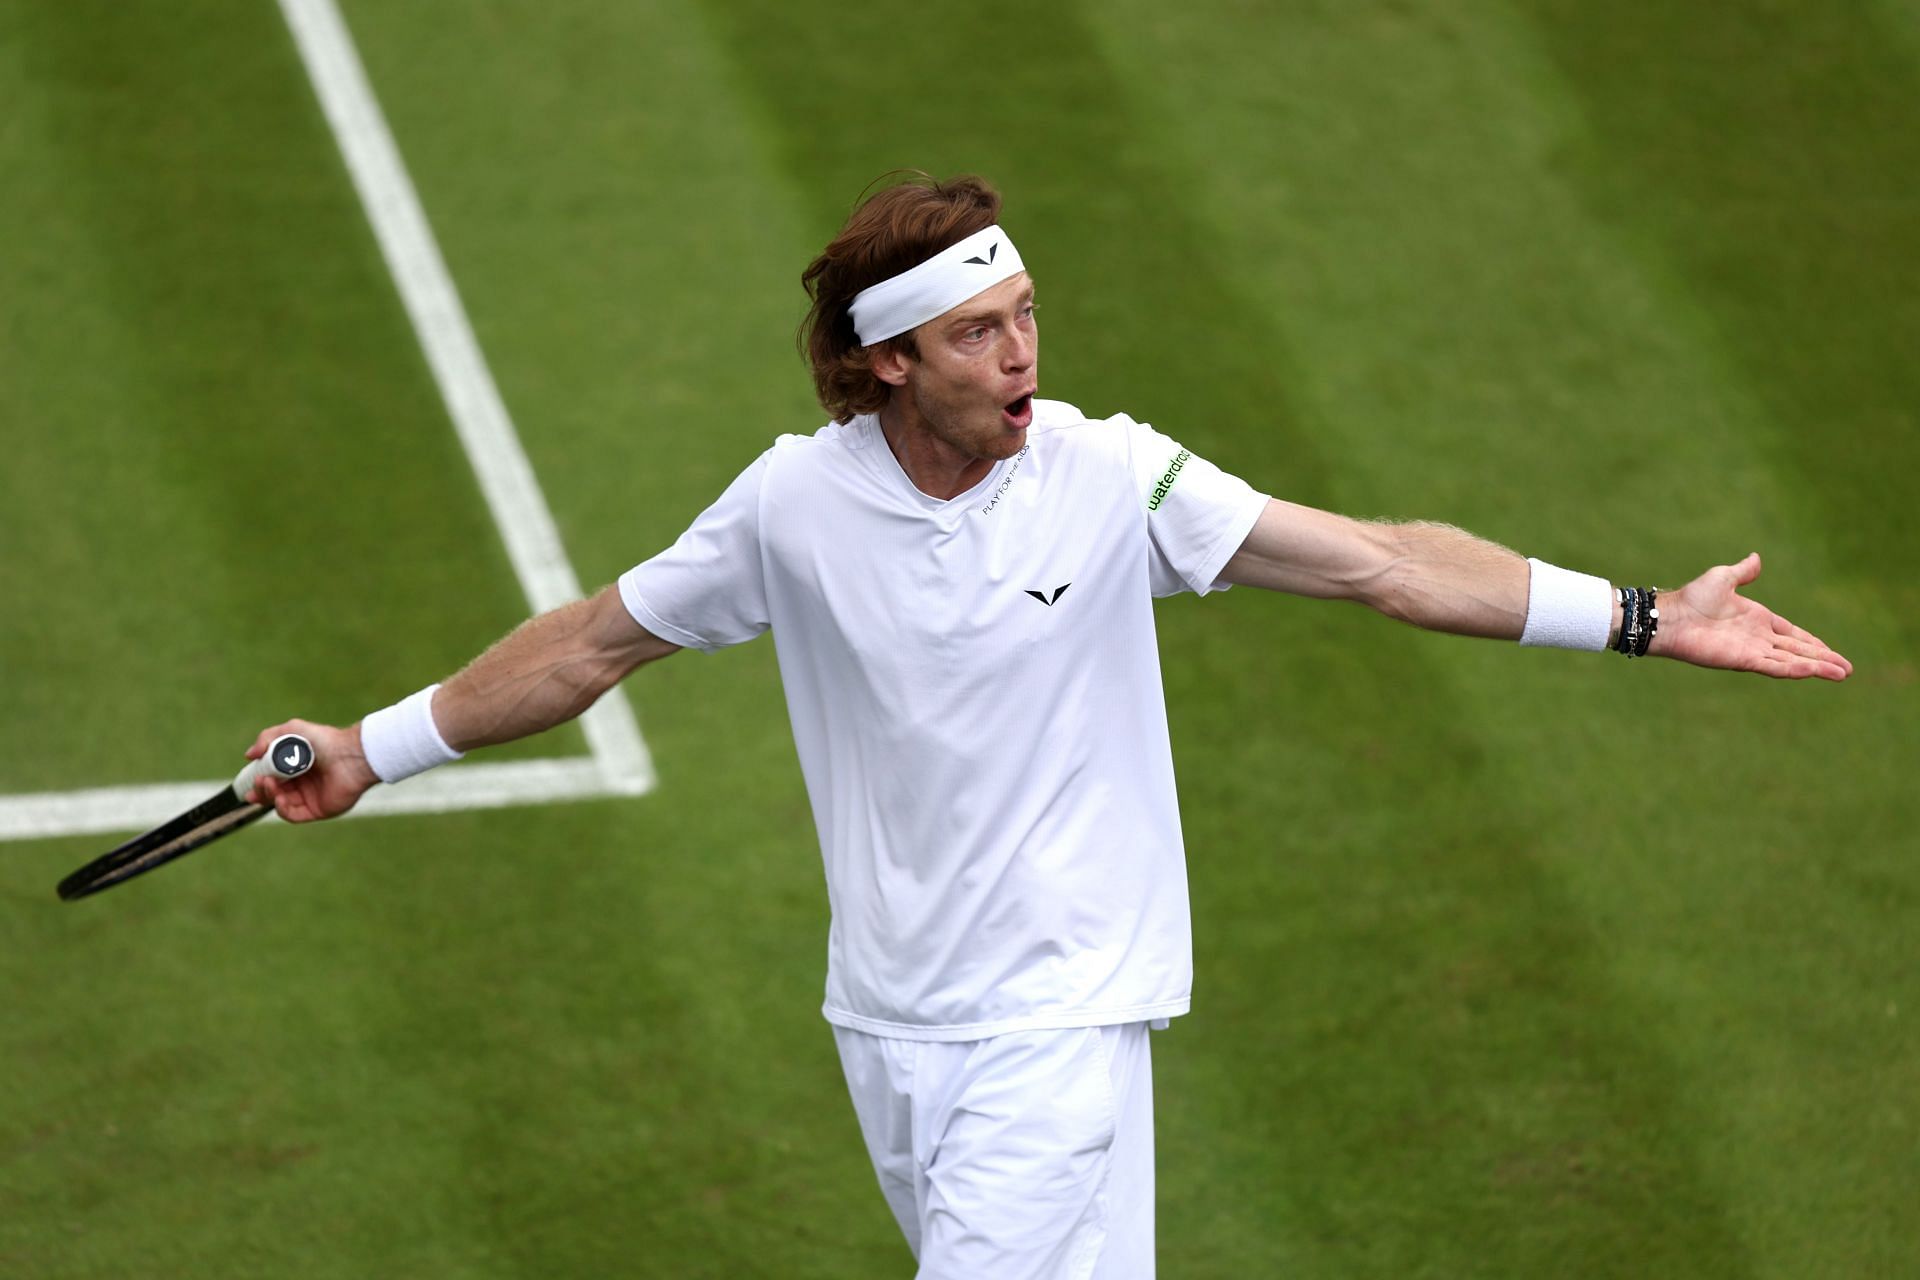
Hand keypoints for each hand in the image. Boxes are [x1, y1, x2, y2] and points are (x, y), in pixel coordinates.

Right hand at [243, 720, 380, 820]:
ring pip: (280, 803)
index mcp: (298, 766)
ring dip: (269, 796)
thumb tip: (249, 755)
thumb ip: (267, 739)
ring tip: (268, 783)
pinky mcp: (318, 810)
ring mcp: (310, 797)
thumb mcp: (291, 731)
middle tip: (258, 781)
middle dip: (260, 789)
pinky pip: (293, 815)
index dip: (258, 779)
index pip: (272, 777)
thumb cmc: (324, 740)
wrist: (350, 756)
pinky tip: (279, 798)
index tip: (248, 779)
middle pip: (273, 792)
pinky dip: (282, 809)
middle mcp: (303, 783)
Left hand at [1652, 553, 1851, 680]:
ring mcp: (1752, 650)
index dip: (1812, 642)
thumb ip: (1742, 572)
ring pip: (1792, 661)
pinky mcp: (1743, 660)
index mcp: (1757, 619)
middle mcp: (1758, 637)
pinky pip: (1775, 666)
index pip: (1792, 633)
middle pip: (1798, 650)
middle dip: (1823, 659)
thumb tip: (1756, 558)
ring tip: (1842, 674)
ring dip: (1817, 667)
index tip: (1831, 651)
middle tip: (1846, 669)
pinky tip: (1814, 671)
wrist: (1672, 616)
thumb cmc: (1692, 598)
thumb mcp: (1723, 578)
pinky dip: (1795, 668)